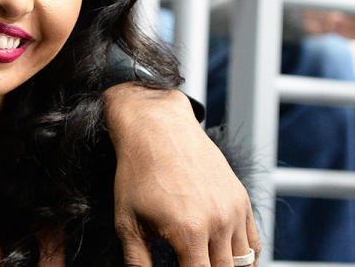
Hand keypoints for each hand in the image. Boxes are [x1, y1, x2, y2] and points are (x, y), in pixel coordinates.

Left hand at [103, 83, 259, 266]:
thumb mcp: (127, 222)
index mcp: (188, 232)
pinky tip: (227, 263)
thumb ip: (137, 262)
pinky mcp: (241, 200)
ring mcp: (234, 211)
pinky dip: (246, 260)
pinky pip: (254, 244)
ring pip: (243, 263)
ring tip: (204, 264)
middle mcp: (218, 223)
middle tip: (189, 264)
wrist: (157, 129)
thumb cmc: (137, 174)